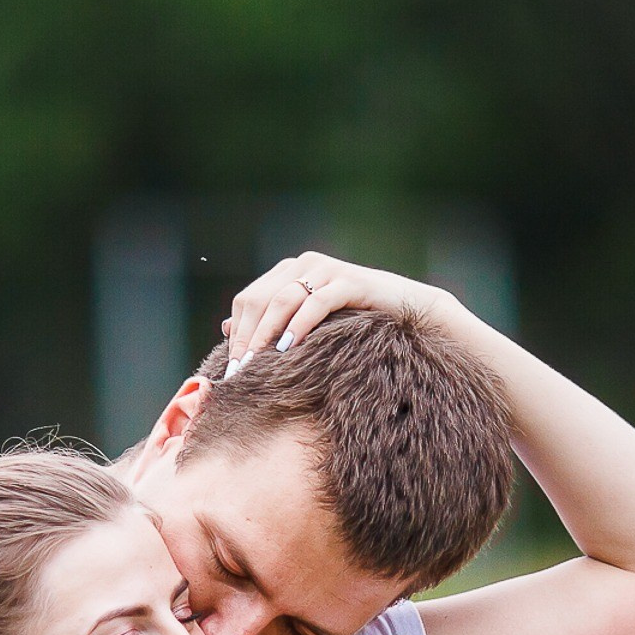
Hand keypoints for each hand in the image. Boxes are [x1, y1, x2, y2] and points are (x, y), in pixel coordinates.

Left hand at [222, 253, 457, 365]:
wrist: (408, 313)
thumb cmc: (357, 323)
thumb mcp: (309, 323)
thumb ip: (272, 320)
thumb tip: (226, 326)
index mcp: (290, 271)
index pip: (249, 299)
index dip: (237, 332)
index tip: (232, 368)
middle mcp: (305, 264)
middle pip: (260, 298)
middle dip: (247, 336)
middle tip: (240, 371)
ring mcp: (327, 269)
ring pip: (283, 299)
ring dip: (267, 333)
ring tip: (258, 362)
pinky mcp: (350, 281)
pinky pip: (317, 302)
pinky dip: (300, 325)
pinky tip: (289, 347)